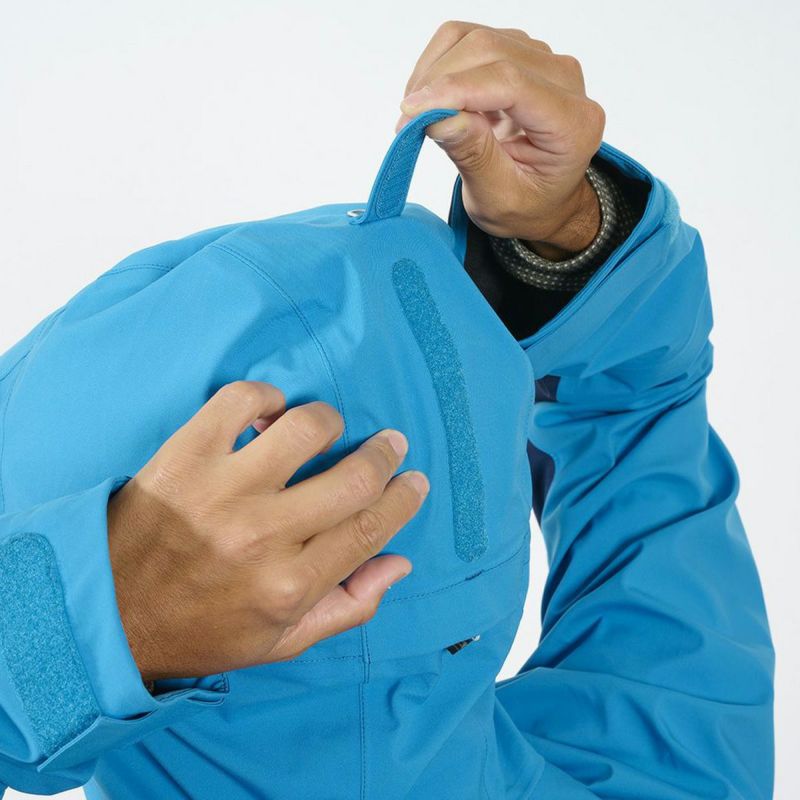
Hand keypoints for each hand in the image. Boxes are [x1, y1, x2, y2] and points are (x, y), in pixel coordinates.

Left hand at [107, 381, 427, 679]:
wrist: (104, 614)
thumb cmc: (199, 629)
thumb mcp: (280, 642)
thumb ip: (348, 607)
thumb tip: (399, 563)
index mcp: (289, 586)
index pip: (371, 527)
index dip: (403, 498)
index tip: (413, 480)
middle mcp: (262, 535)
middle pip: (354, 477)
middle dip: (385, 455)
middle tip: (389, 445)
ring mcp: (222, 489)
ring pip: (306, 427)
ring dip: (329, 422)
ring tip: (325, 431)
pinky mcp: (186, 454)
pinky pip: (242, 400)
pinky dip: (265, 398)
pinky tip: (268, 416)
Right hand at [396, 21, 604, 257]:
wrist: (544, 202)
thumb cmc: (527, 204)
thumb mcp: (499, 198)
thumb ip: (474, 157)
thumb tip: (439, 118)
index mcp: (573, 124)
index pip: (511, 82)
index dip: (456, 90)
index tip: (412, 111)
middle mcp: (565, 81)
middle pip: (490, 50)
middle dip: (438, 81)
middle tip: (407, 122)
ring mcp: (542, 60)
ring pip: (474, 38)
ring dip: (434, 72)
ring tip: (418, 115)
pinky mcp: (518, 51)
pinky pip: (467, 38)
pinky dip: (438, 64)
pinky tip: (432, 100)